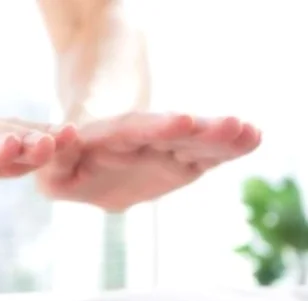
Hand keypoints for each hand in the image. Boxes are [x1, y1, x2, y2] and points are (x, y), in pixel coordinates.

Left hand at [36, 112, 261, 210]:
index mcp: (110, 140)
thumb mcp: (53, 171)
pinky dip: (228, 150)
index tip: (182, 121)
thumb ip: (55, 161)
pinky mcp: (182, 165)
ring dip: (221, 138)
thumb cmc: (67, 167)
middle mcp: (142, 140)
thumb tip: (62, 139)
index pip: (133, 130)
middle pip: (173, 132)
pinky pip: (208, 157)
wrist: (88, 162)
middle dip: (200, 130)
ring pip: (195, 141)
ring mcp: (165, 150)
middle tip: (232, 125)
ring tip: (250, 131)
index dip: (157, 128)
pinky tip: (253, 138)